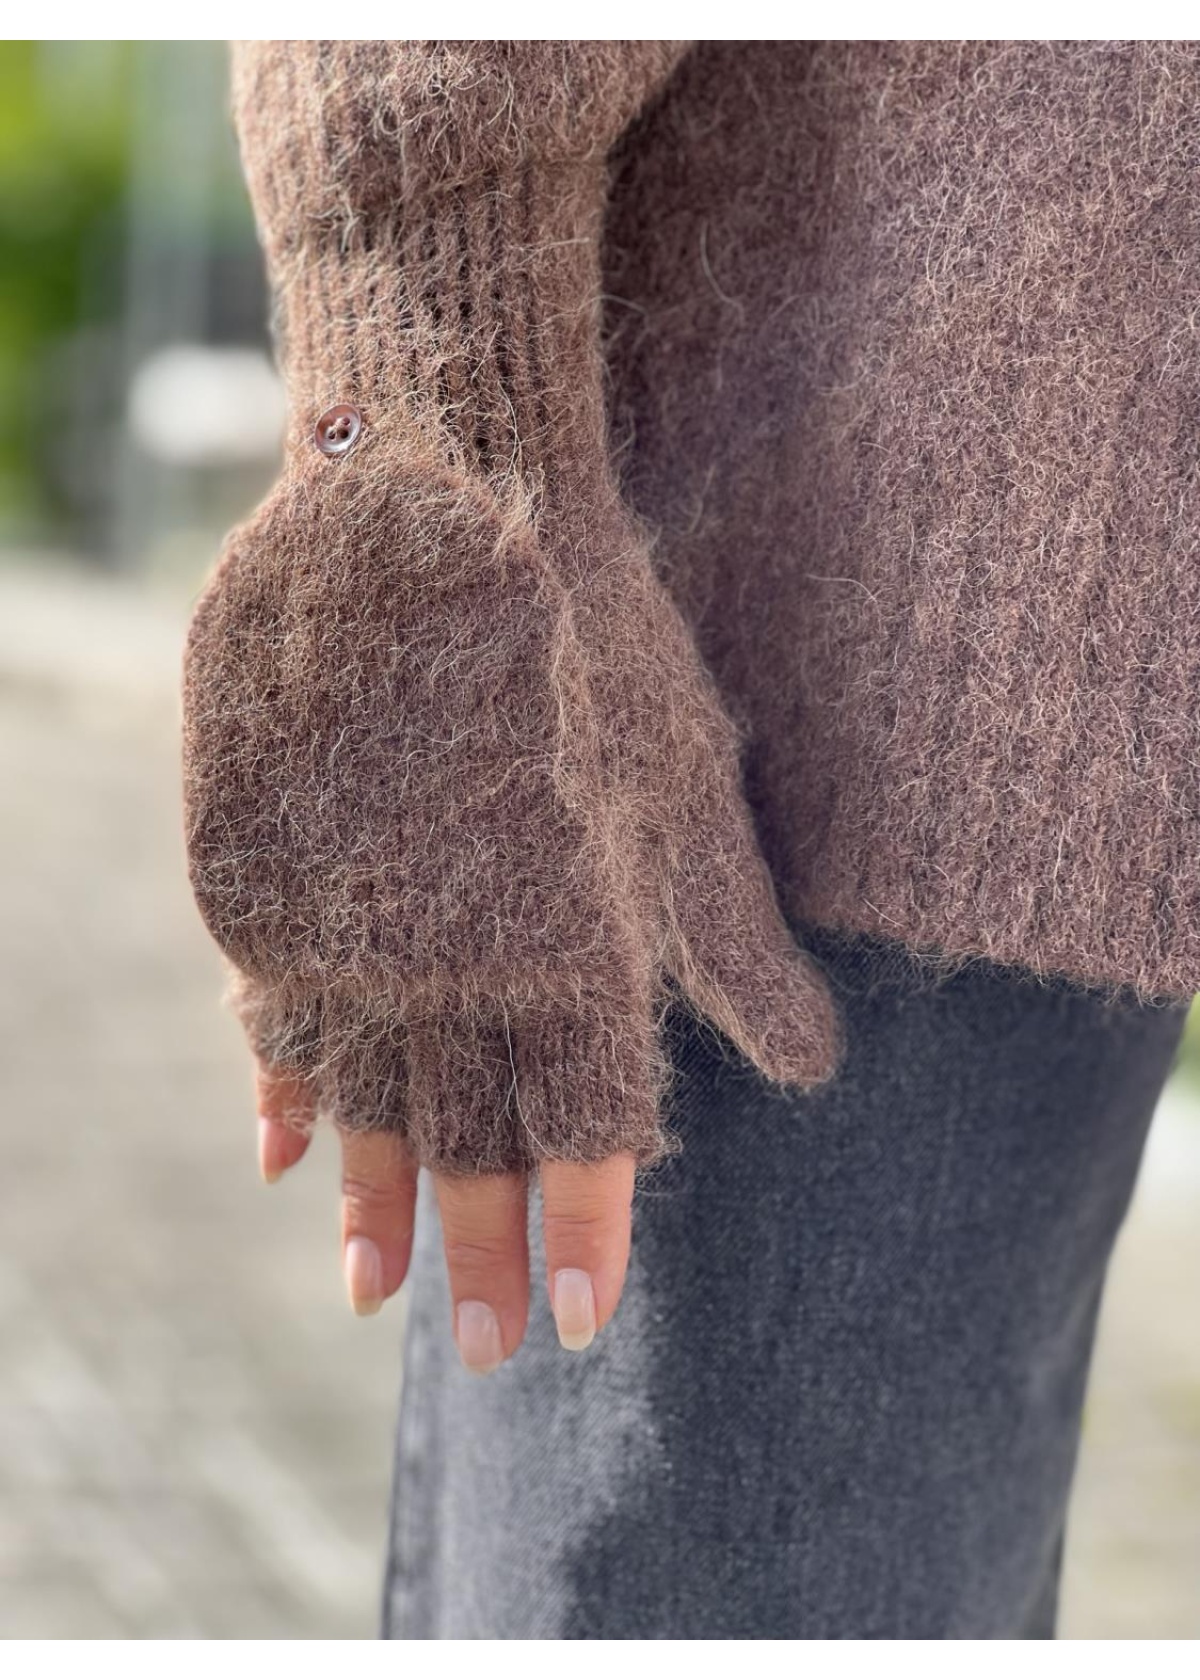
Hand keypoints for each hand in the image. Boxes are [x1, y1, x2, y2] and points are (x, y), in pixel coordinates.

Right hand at [184, 441, 837, 1373]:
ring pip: (363, 1103)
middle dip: (484, 1255)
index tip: (576, 1327)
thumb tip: (814, 1071)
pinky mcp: (266, 877)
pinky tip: (279, 1158)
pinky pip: (274, 1020)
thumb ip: (738, 947)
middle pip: (470, 1144)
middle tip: (483, 1354)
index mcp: (567, 954)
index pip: (581, 1132)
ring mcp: (346, 926)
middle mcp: (451, 967)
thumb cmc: (593, 649)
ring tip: (375, 1294)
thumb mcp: (689, 797)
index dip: (585, 1232)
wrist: (433, 520)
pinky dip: (282, 1097)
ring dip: (377, 1204)